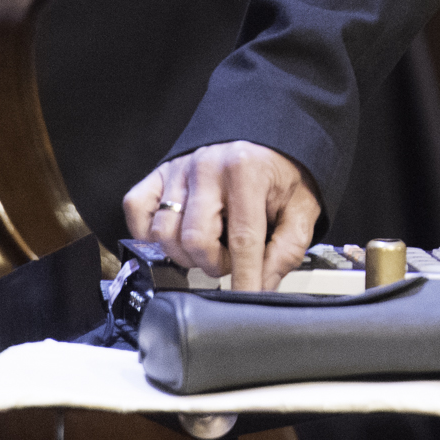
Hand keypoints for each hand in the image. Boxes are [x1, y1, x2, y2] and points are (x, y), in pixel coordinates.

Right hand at [124, 141, 322, 291]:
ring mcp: (177, 170)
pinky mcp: (156, 175)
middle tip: (234, 257)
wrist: (265, 140)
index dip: (244, 277)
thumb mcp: (301, 206)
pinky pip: (138, 212)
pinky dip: (152, 234)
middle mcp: (206, 167)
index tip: (245, 300)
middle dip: (216, 264)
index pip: (242, 239)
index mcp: (246, 171)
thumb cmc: (282, 173)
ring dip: (188, 254)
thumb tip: (265, 285)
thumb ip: (287, 247)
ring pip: (164, 234)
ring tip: (212, 244)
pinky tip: (179, 236)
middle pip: (196, 240)